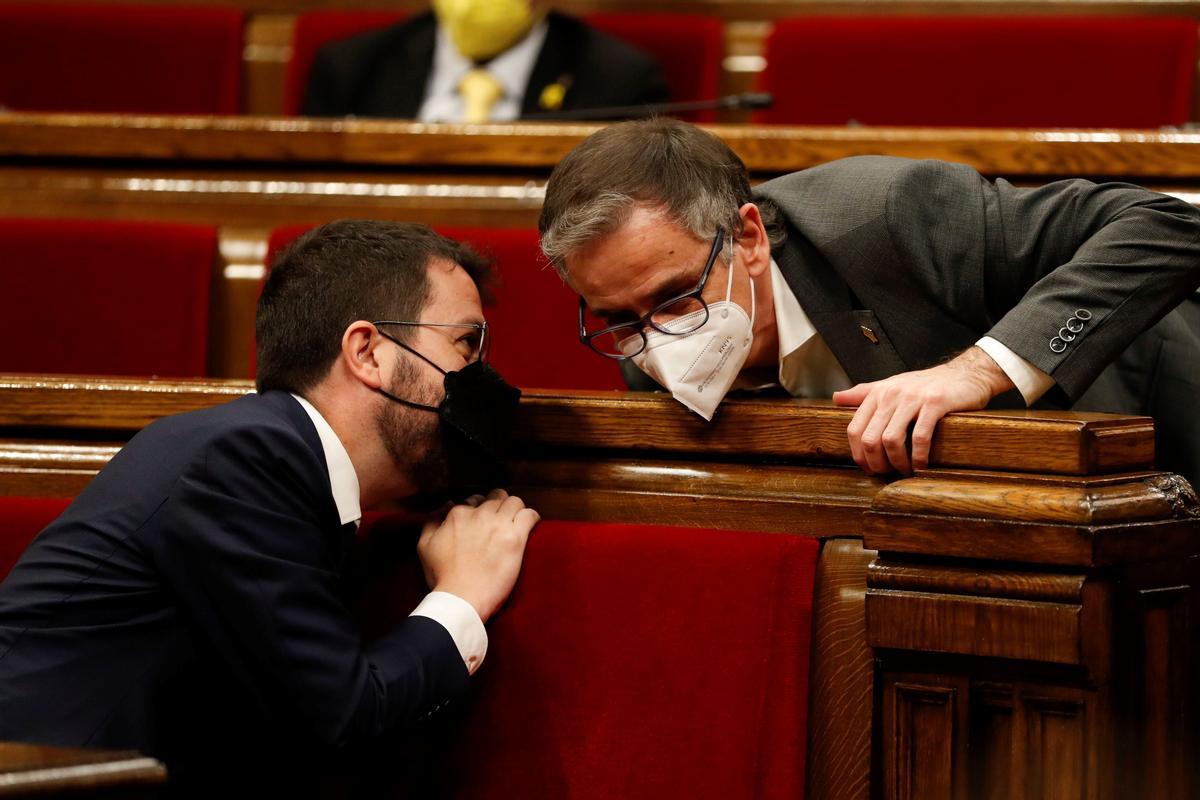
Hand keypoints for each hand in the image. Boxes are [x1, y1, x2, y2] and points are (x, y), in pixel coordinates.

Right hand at [417, 489, 538, 621]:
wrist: (461, 598)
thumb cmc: (442, 577)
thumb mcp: (425, 546)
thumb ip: (432, 521)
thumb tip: (447, 505)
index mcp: (458, 514)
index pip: (475, 499)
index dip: (480, 509)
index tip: (483, 521)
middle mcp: (479, 514)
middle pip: (496, 498)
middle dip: (499, 505)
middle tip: (501, 519)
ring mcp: (498, 525)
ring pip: (515, 501)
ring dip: (516, 509)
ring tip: (516, 521)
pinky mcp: (515, 538)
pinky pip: (529, 515)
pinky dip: (531, 517)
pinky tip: (530, 524)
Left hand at [831, 346, 1013, 474]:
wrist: (966, 374)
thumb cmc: (926, 385)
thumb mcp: (891, 385)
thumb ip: (863, 393)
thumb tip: (835, 398)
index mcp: (877, 393)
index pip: (854, 429)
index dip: (858, 454)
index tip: (869, 468)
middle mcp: (891, 394)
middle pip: (870, 438)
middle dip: (877, 463)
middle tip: (888, 473)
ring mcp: (913, 398)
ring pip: (891, 440)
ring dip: (897, 462)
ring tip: (906, 470)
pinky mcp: (935, 403)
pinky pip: (920, 437)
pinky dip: (918, 457)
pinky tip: (921, 465)